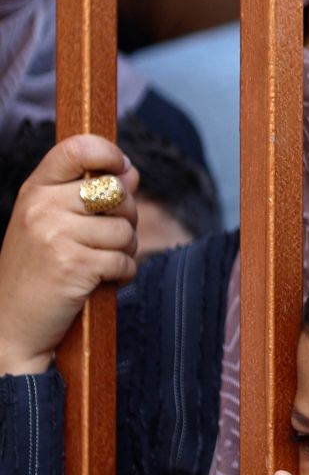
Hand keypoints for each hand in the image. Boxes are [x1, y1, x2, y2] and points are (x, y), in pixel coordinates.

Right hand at [0, 135, 138, 374]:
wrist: (12, 325)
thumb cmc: (38, 271)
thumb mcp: (54, 224)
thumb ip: (91, 195)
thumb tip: (131, 170)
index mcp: (35, 189)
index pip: (76, 149)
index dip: (109, 153)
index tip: (122, 167)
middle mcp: (41, 206)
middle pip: (117, 193)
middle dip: (126, 218)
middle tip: (106, 241)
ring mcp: (55, 235)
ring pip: (125, 230)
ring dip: (125, 251)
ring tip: (100, 265)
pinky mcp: (73, 265)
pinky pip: (124, 261)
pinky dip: (122, 275)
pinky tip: (101, 282)